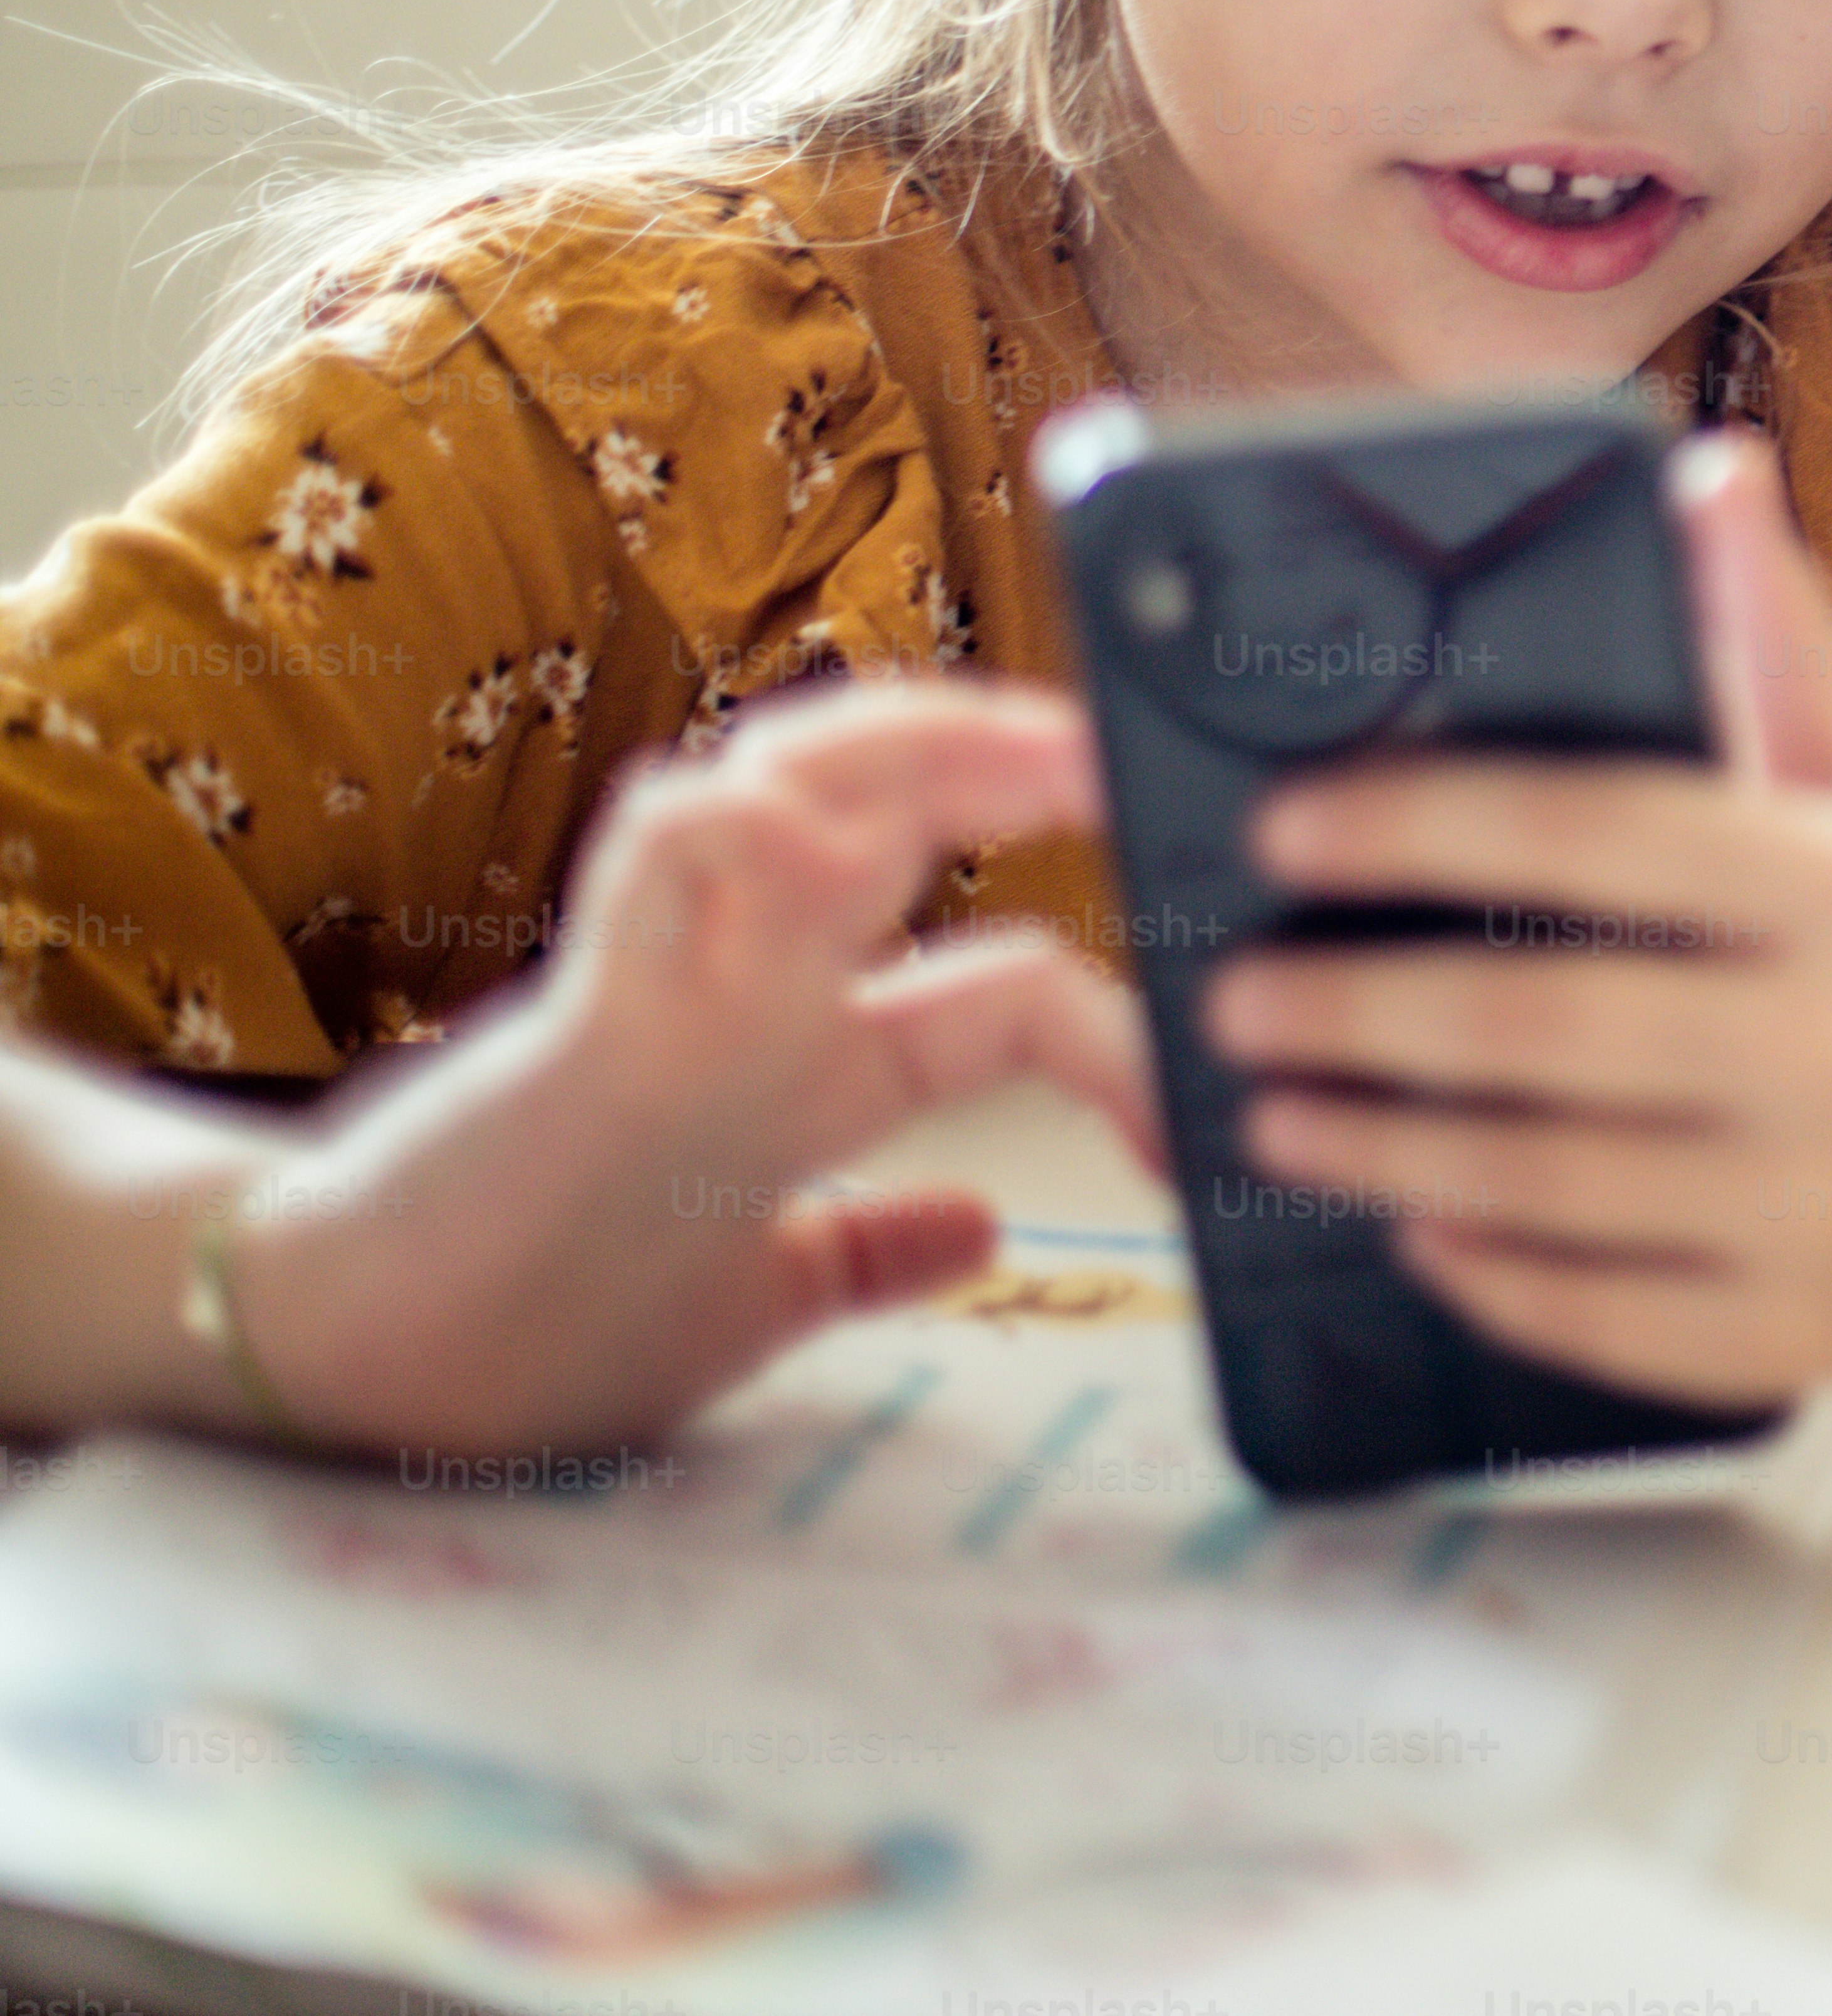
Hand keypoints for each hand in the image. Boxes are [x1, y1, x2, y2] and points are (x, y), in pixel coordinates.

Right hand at [231, 677, 1143, 1455]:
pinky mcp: (582, 1026)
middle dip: (1012, 755)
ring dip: (901, 750)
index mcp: (811, 1060)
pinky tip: (793, 817)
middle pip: (891, 808)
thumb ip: (864, 1248)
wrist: (359, 1358)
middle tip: (1131, 762)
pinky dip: (724, 827)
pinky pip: (654, 876)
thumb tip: (987, 1234)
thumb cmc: (537, 1323)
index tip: (1195, 1115)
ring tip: (1035, 749)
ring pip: (788, 797)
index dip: (1121, 1024)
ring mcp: (668, 993)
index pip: (1004, 983)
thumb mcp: (748, 1295)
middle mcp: (750, 993)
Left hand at [1204, 431, 1831, 1402]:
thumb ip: (1763, 640)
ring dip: (1379, 1148)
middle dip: (1357, 1011)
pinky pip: (1596, 1309)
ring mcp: (1821, 1204)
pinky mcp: (1794, 1333)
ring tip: (1269, 1107)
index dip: (1423, 825)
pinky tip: (1403, 1220)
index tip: (1283, 825)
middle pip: (1542, 1024)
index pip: (1596, 834)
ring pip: (1546, 1178)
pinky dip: (1484, 1268)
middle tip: (1231, 993)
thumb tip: (1699, 472)